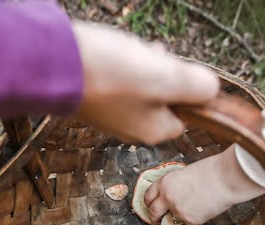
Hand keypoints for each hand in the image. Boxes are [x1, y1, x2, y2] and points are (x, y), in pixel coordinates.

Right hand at [71, 22, 218, 143]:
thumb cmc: (112, 73)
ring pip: (142, 84)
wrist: (52, 64)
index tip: (177, 67)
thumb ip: (198, 86)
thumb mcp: (168, 78)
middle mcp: (133, 129)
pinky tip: (109, 52)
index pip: (187, 114)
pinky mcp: (93, 98)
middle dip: (162, 70)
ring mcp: (111, 114)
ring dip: (141, 63)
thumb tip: (212, 91)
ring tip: (127, 52)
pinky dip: (119, 63)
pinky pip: (118, 79)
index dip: (188, 88)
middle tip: (150, 56)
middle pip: (164, 96)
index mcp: (155, 131)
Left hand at [144, 146, 264, 224]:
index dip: (149, 202)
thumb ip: (176, 186)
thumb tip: (173, 196)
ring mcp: (178, 211)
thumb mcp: (186, 173)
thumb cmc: (212, 171)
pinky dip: (196, 219)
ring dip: (180, 216)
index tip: (152, 206)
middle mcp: (167, 197)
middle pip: (153, 213)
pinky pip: (189, 223)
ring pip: (173, 220)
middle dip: (154, 217)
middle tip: (158, 219)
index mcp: (165, 183)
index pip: (148, 196)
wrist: (227, 178)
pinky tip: (206, 208)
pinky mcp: (190, 221)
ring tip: (196, 206)